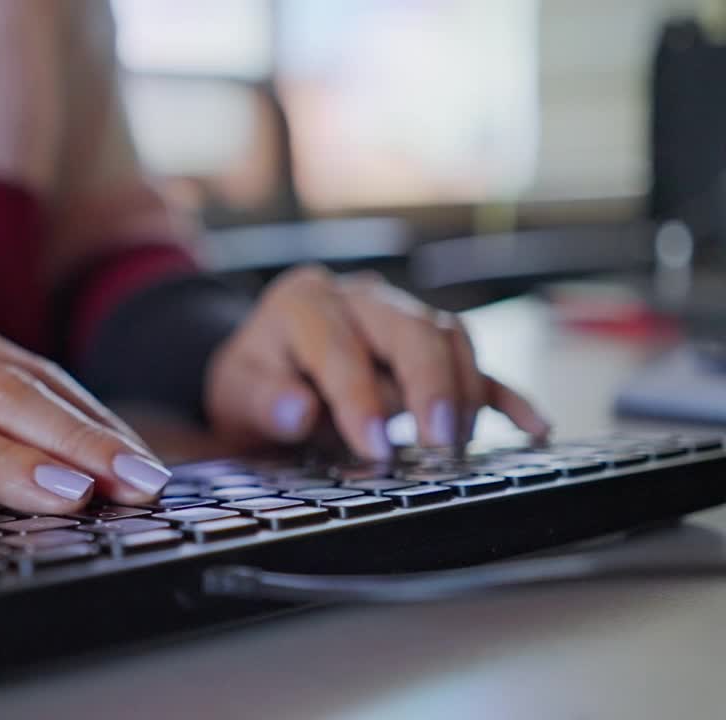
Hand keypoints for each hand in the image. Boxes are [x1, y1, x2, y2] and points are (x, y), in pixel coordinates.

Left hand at [205, 267, 548, 458]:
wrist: (264, 371)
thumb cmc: (253, 381)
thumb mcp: (236, 392)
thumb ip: (263, 400)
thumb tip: (298, 410)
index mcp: (305, 302)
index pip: (340, 347)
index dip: (358, 398)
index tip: (373, 445)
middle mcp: (361, 299)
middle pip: (411, 329)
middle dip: (428, 384)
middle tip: (437, 439)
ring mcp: (402, 318)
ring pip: (449, 338)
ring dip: (462, 392)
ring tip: (458, 445)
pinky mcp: (431, 348)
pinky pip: (474, 365)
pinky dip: (504, 395)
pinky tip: (532, 427)